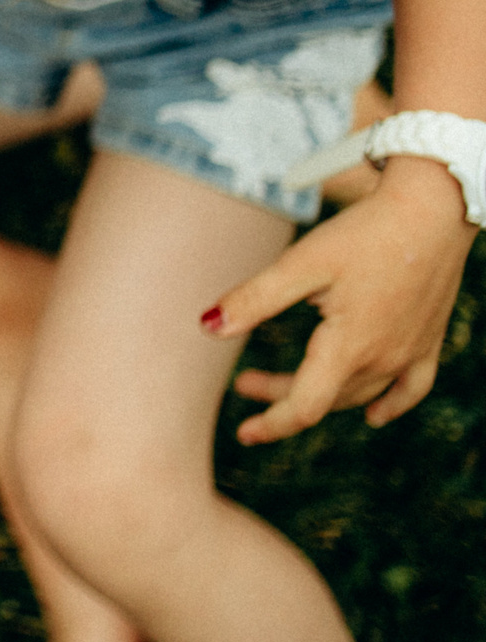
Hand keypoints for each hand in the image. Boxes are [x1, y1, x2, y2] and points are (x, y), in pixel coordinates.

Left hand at [203, 158, 477, 443]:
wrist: (434, 208)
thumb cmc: (364, 233)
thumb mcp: (301, 264)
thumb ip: (254, 299)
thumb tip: (208, 328)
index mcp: (350, 346)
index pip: (305, 406)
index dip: (272, 424)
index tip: (244, 434)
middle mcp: (384, 358)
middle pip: (327, 398)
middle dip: (281, 397)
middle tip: (244, 383)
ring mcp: (412, 351)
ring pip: (361, 392)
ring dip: (321, 395)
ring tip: (286, 384)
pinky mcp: (429, 338)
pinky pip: (411, 388)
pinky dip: (389, 404)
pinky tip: (373, 414)